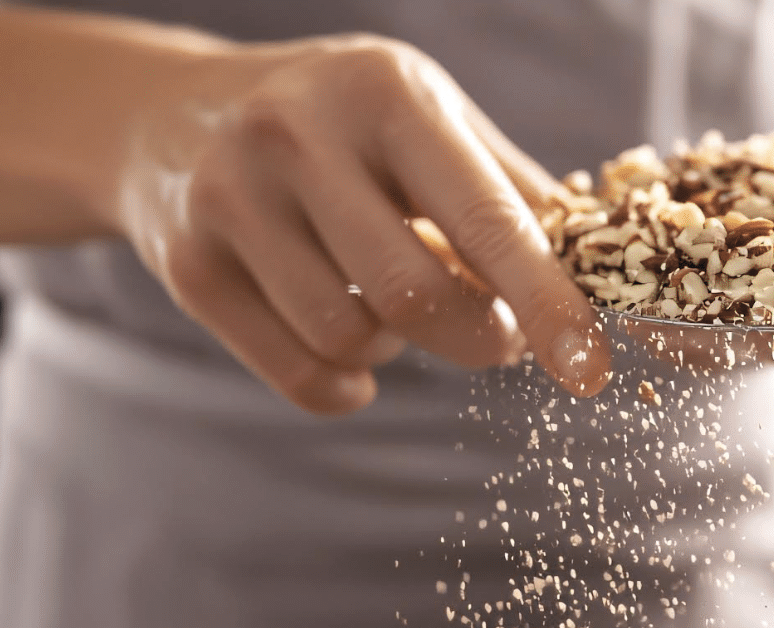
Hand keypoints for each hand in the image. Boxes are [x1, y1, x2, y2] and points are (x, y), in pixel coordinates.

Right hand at [113, 34, 610, 412]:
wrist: (167, 113)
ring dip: (396, 349)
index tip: (590, 368)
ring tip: (388, 305)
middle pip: (417, 294)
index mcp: (387, 95)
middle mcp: (300, 135)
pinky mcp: (190, 265)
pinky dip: (345, 387)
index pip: (486, 219)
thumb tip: (605, 273)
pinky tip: (350, 354)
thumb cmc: (337, 126)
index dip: (547, 303)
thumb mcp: (424, 122)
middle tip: (493, 336)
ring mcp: (232, 198)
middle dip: (478, 338)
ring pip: (352, 338)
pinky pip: (301, 374)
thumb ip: (511, 194)